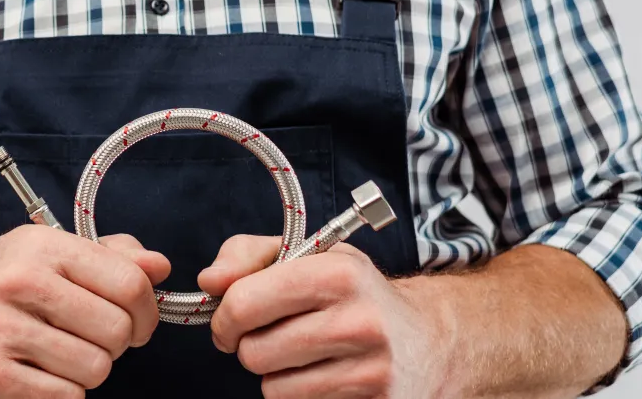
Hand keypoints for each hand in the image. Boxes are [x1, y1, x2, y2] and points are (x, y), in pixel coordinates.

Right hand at [0, 226, 170, 397]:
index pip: (129, 283)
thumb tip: (158, 265)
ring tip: (62, 357)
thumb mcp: (53, 257)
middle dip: (115, 344)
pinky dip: (64, 393)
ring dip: (88, 371)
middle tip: (89, 340)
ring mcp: (0, 329)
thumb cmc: (7, 292)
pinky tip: (40, 374)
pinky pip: (67, 397)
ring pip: (95, 368)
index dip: (147, 312)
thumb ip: (111, 257)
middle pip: (117, 330)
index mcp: (41, 245)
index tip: (137, 323)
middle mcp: (17, 281)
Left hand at [199, 235, 447, 398]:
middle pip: (253, 352)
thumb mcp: (312, 256)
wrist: (432, 341)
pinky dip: (302, 395)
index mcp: (338, 274)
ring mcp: (371, 370)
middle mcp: (359, 321)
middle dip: (250, 347)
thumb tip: (208, 281)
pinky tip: (327, 376)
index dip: (224, 316)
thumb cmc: (356, 294)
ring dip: (276, 376)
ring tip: (304, 356)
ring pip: (273, 389)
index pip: (244, 303)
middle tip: (271, 337)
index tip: (230, 320)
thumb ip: (249, 256)